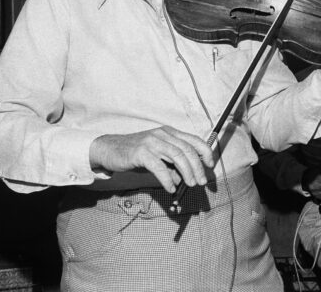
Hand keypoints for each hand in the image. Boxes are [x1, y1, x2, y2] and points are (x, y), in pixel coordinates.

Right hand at [89, 127, 214, 193]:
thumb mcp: (158, 157)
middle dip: (198, 167)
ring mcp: (151, 141)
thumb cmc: (136, 154)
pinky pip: (159, 166)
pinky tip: (170, 187)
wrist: (109, 149)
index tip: (210, 165)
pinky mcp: (140, 152)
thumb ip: (171, 165)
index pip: (193, 139)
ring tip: (191, 184)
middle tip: (201, 181)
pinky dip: (167, 178)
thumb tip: (184, 179)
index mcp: (169, 133)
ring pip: (177, 155)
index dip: (205, 151)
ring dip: (187, 172)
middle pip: (187, 149)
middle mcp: (162, 134)